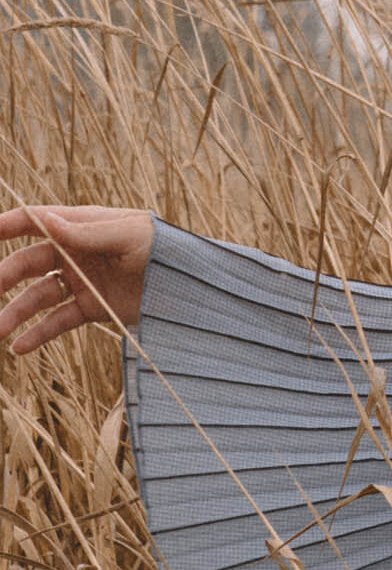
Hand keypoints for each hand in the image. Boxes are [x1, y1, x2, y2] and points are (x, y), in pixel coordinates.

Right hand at [0, 205, 156, 353]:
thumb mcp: (130, 236)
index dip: (8, 225)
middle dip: (4, 276)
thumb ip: (89, 233)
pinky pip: (58, 321)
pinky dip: (38, 334)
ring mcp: (82, 282)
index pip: (36, 221)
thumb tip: (48, 221)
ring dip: (15, 312)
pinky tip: (18, 348)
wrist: (194, 285)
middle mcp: (76, 253)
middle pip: (29, 262)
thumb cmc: (165, 248)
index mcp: (82, 226)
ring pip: (38, 296)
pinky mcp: (93, 308)